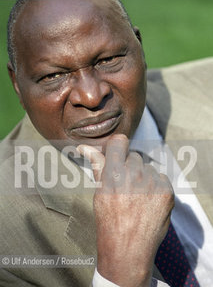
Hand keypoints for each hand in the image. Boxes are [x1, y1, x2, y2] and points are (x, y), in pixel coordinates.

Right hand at [77, 134, 173, 286]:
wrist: (128, 249)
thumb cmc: (109, 221)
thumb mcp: (99, 192)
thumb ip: (97, 166)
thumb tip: (84, 147)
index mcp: (114, 172)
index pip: (119, 141)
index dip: (118, 147)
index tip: (117, 155)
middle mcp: (134, 173)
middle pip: (134, 156)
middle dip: (130, 167)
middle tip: (125, 186)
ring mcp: (152, 182)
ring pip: (148, 167)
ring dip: (143, 177)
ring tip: (137, 197)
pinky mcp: (167, 191)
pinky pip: (161, 177)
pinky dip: (156, 186)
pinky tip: (148, 201)